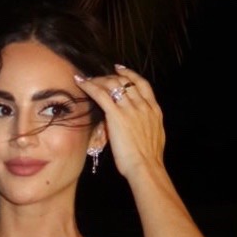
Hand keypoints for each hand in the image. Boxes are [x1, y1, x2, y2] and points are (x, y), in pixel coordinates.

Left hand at [73, 64, 165, 180]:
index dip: (130, 74)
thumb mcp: (155, 135)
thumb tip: (140, 123)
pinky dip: (89, 85)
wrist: (146, 167)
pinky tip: (81, 82)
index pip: (142, 84)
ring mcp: (130, 109)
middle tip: (98, 77)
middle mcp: (143, 105)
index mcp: (154, 110)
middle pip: (125, 82)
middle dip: (110, 77)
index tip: (119, 69)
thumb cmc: (149, 158)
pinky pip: (101, 94)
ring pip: (112, 84)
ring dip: (98, 80)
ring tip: (88, 79)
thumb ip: (147, 124)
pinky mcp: (116, 115)